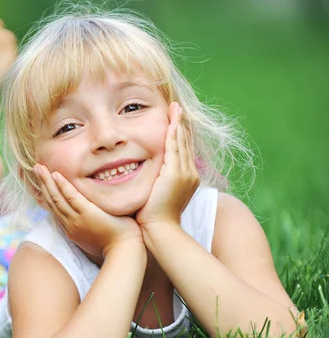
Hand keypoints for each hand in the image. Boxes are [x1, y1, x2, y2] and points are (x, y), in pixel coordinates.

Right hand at [34, 164, 142, 257]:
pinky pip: (71, 197)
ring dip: (47, 182)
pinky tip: (55, 175)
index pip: (55, 208)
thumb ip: (88, 221)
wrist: (125, 249)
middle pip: (51, 201)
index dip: (46, 194)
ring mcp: (77, 219)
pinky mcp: (87, 214)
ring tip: (39, 167)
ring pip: (57, 198)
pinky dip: (62, 186)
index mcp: (71, 228)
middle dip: (43, 184)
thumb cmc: (116, 241)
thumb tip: (89, 208)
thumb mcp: (95, 232)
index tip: (41, 182)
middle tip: (36, 168)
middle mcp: (70, 224)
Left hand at [136, 102, 199, 228]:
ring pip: (181, 143)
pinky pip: (174, 149)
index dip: (180, 134)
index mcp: (186, 178)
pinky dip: (172, 134)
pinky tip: (170, 122)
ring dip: (177, 124)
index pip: (183, 151)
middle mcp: (189, 173)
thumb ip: (156, 182)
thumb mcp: (157, 195)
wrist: (159, 229)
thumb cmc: (153, 216)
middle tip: (177, 108)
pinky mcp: (176, 174)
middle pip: (185, 143)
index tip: (175, 120)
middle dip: (180, 124)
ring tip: (175, 109)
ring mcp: (184, 173)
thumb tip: (149, 176)